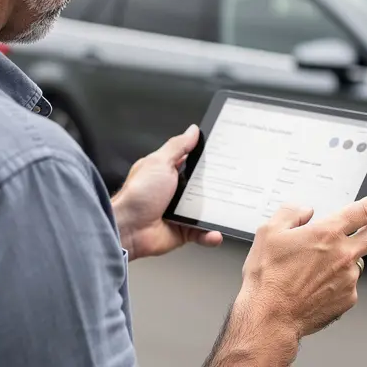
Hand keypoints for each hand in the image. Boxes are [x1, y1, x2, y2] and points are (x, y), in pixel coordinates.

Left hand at [112, 125, 222, 260]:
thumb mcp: (159, 162)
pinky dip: (210, 235)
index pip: (194, 162)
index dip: (209, 159)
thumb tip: (193, 130)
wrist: (128, 228)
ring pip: (206, 210)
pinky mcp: (184, 231)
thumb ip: (177, 146)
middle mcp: (176, 191)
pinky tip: (216, 233)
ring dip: (218, 212)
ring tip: (232, 209)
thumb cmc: (139, 193)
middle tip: (237, 182)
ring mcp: (181, 212)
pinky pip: (202, 233)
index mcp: (169, 172)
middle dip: (219, 186)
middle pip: (204, 186)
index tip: (227, 155)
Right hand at [238, 192, 366, 336]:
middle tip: (360, 232)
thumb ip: (290, 213)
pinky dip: (338, 283)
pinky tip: (317, 286)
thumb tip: (303, 210)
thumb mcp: (268, 232)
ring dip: (347, 260)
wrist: (270, 315)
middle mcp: (343, 255)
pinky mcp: (347, 299)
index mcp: (327, 233)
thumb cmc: (268, 277)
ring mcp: (348, 279)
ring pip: (359, 263)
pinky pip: (350, 285)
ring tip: (319, 268)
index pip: (363, 211)